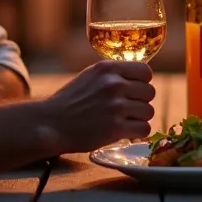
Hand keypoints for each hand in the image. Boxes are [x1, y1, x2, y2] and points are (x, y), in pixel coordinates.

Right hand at [40, 60, 154, 152]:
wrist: (51, 123)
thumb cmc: (70, 101)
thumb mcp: (90, 76)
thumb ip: (113, 75)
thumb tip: (139, 78)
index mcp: (108, 68)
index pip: (145, 71)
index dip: (142, 83)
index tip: (134, 91)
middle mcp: (114, 84)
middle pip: (150, 92)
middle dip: (141, 102)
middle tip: (127, 109)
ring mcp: (116, 106)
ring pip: (149, 111)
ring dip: (139, 118)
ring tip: (124, 121)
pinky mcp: (116, 127)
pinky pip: (144, 129)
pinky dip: (137, 133)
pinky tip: (125, 132)